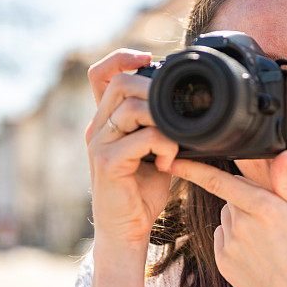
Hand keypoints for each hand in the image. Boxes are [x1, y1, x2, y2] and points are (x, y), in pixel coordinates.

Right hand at [85, 49, 178, 255]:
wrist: (127, 229)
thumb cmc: (142, 191)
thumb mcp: (154, 150)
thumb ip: (160, 125)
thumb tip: (187, 104)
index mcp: (107, 120)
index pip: (100, 73)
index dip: (121, 57)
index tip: (148, 58)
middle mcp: (98, 127)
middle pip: (120, 83)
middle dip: (153, 89)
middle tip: (174, 113)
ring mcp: (99, 143)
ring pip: (132, 107)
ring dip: (165, 122)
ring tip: (175, 145)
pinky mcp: (106, 162)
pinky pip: (142, 138)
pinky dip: (164, 146)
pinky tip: (168, 163)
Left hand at [165, 151, 286, 286]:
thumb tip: (280, 155)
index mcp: (265, 208)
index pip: (219, 181)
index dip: (193, 168)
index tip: (173, 159)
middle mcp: (242, 225)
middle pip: (231, 197)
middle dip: (246, 199)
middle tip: (273, 218)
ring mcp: (230, 246)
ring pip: (227, 218)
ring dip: (241, 220)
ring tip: (268, 241)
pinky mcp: (223, 263)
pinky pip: (222, 238)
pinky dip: (235, 240)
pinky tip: (257, 254)